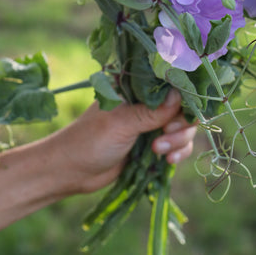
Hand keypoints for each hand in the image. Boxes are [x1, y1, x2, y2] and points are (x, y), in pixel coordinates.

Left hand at [46, 90, 196, 194]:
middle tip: (165, 136)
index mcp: (136, 86)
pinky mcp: (154, 144)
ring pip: (183, 127)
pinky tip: (168, 162)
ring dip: (178, 141)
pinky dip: (178, 152)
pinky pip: (179, 145)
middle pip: (183, 106)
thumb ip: (152, 111)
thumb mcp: (121, 124)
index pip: (171, 82)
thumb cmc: (90, 141)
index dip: (183, 95)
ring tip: (159, 153)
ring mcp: (151, 123)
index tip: (182, 112)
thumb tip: (180, 95)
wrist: (71, 173)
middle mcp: (147, 101)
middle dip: (180, 124)